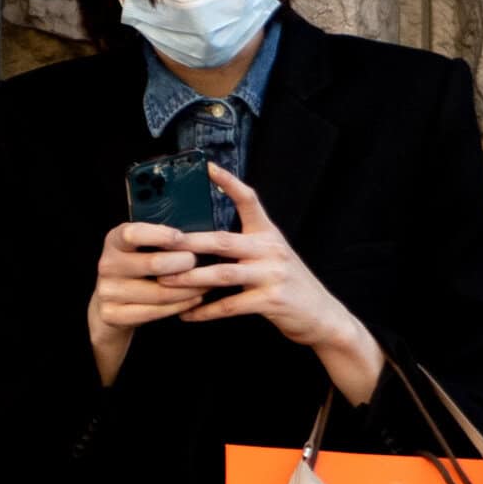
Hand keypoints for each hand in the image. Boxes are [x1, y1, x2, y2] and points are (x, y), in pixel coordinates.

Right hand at [86, 219, 200, 384]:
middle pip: (154, 264)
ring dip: (190, 288)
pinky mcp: (113, 315)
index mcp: (114, 241)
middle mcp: (107, 265)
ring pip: (160, 292)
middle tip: (200, 263)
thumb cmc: (137, 268)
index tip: (182, 238)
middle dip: (184, 263)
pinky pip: (155, 312)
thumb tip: (198, 235)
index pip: (133, 233)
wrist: (110, 302)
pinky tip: (194, 298)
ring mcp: (108, 292)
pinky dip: (180, 305)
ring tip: (207, 282)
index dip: (160, 235)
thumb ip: (161, 239)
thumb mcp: (142, 246)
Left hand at [166, 162, 382, 404]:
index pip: (249, 200)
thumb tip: (205, 239)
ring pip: (222, 274)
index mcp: (269, 234)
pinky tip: (187, 314)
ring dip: (190, 279)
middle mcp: (271, 250)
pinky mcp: (272, 301)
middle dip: (188, 242)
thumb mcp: (274, 255)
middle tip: (160, 243)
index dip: (229, 183)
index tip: (207, 168)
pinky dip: (206, 311)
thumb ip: (247, 245)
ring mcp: (272, 275)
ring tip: (164, 282)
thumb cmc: (289, 284)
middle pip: (223, 241)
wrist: (321, 315)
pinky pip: (231, 306)